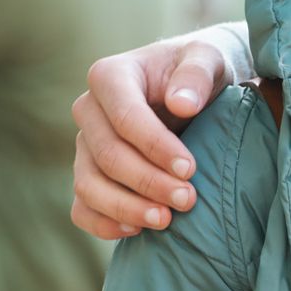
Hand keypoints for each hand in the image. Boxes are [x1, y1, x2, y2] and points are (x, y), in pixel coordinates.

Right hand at [70, 31, 236, 239]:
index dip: (155, 146)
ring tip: (166, 220)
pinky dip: (104, 224)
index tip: (189, 169)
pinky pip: (82, 208)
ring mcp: (84, 146)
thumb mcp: (208, 59)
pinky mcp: (89, 175)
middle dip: (148, 182)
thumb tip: (182, 104)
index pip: (125, 116)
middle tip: (188, 200)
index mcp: (111, 76)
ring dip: (126, 208)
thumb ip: (197, 74)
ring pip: (89, 185)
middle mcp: (89, 110)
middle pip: (107, 156)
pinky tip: (138, 231)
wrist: (191, 90)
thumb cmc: (198, 72)